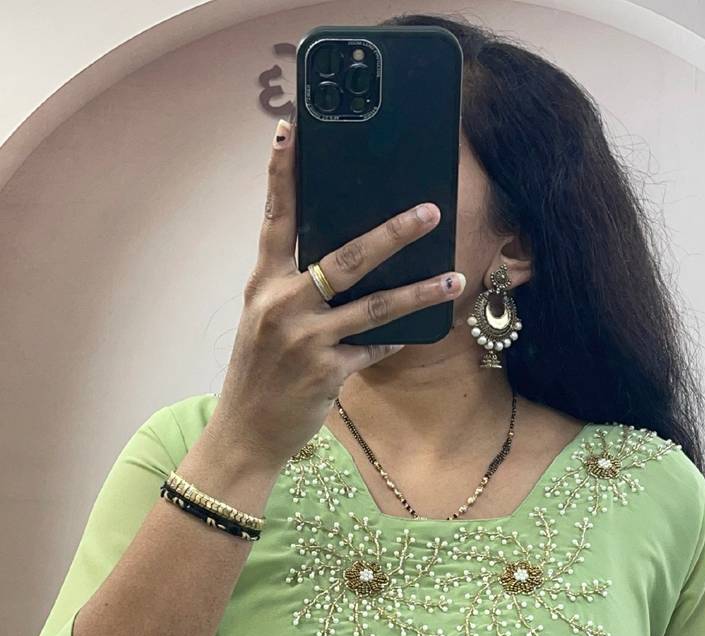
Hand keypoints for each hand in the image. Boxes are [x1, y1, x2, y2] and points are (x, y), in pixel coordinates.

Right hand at [207, 117, 465, 469]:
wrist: (247, 430)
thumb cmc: (259, 374)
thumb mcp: (265, 322)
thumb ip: (295, 290)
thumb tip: (345, 265)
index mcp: (264, 285)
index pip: (275, 220)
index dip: (282, 175)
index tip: (290, 132)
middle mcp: (283, 304)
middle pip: (346, 256)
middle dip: (393, 233)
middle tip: (429, 212)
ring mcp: (306, 339)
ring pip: (375, 305)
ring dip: (420, 291)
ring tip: (455, 277)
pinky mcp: (327, 371)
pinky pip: (375, 348)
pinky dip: (397, 340)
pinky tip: (421, 330)